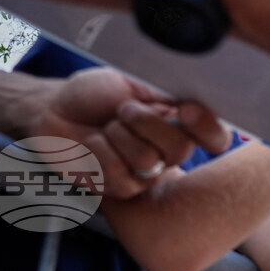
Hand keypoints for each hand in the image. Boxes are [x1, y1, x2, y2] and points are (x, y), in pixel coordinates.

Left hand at [27, 67, 231, 198]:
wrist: (53, 110)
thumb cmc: (93, 94)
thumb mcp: (131, 82)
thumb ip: (164, 94)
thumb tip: (194, 98)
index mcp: (180, 124)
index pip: (216, 137)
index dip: (208, 128)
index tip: (186, 111)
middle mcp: (169, 152)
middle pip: (181, 148)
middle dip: (146, 123)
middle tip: (123, 111)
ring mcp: (147, 174)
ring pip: (148, 160)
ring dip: (117, 135)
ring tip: (105, 128)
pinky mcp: (120, 188)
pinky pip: (119, 173)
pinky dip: (99, 151)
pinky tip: (93, 145)